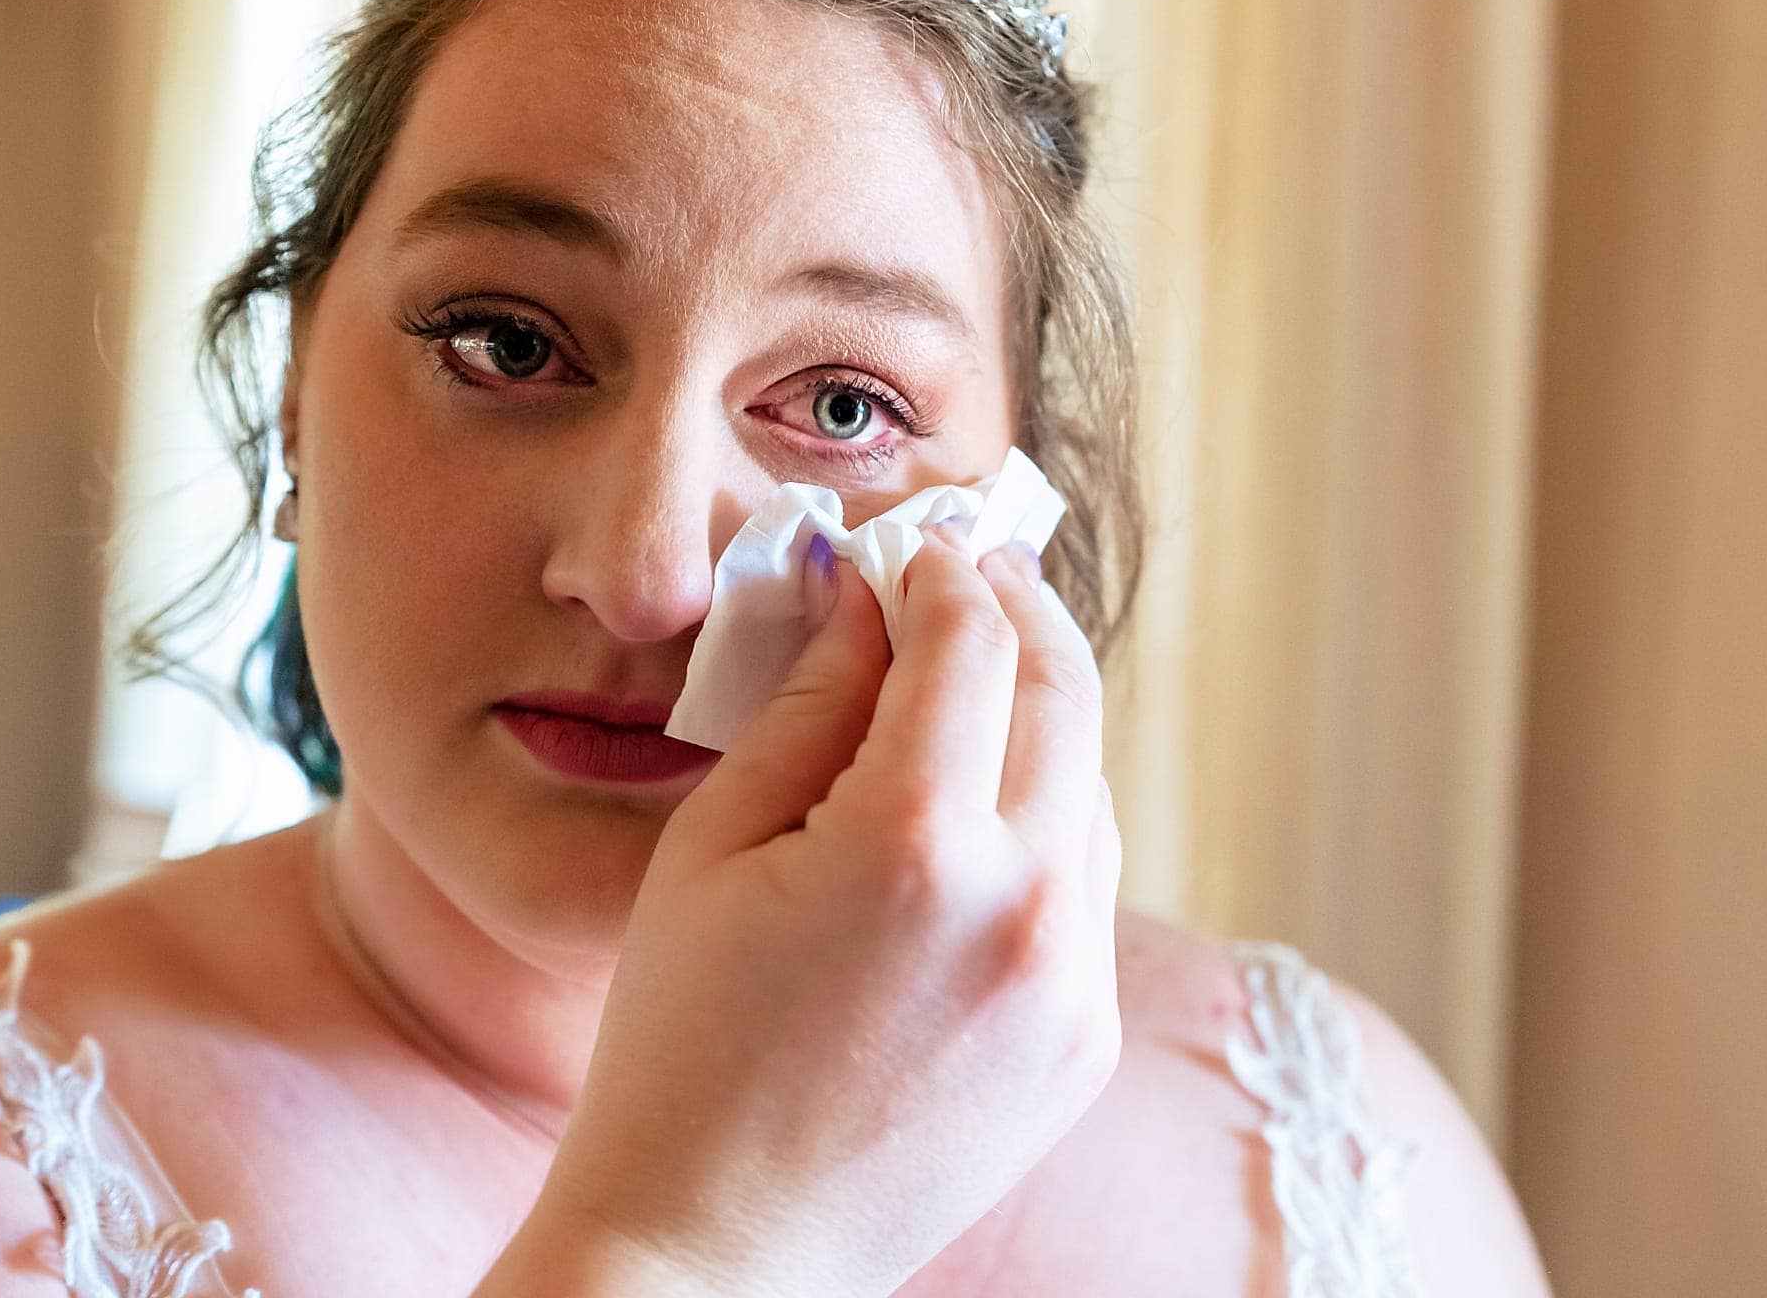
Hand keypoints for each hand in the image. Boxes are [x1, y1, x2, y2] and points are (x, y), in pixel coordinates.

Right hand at [527, 520, 1122, 1297]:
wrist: (715, 1250)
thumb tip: (860, 591)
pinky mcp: (1085, 1040)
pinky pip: (1087, 885)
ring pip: (1089, 787)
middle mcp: (1026, 907)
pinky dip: (1045, 818)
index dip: (942, 569)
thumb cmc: (677, 1047)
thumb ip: (806, 702)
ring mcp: (1072, 983)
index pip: (968, 642)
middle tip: (972, 564)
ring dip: (1039, 713)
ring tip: (971, 676)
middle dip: (1017, 609)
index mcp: (914, 845)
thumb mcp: (712, 849)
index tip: (917, 540)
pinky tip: (976, 810)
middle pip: (1062, 693)